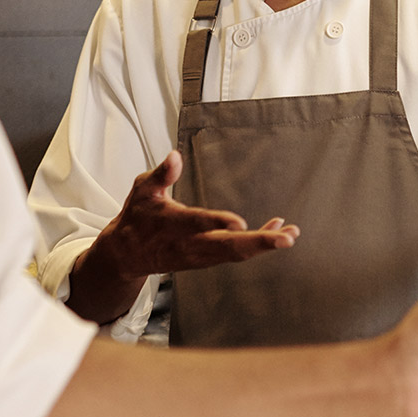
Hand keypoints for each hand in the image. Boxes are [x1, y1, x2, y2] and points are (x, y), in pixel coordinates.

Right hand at [97, 152, 296, 275]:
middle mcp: (188, 245)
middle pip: (226, 247)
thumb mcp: (142, 190)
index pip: (196, 223)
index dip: (216, 223)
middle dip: (258, 243)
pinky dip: (258, 244)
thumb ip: (160, 175)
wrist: (126, 254)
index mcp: (171, 224)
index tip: (239, 223)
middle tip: (285, 239)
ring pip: (235, 254)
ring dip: (264, 245)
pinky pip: (235, 254)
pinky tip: (279, 230)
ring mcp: (199, 256)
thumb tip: (175, 156)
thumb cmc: (138, 216)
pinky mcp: (207, 260)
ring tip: (291, 234)